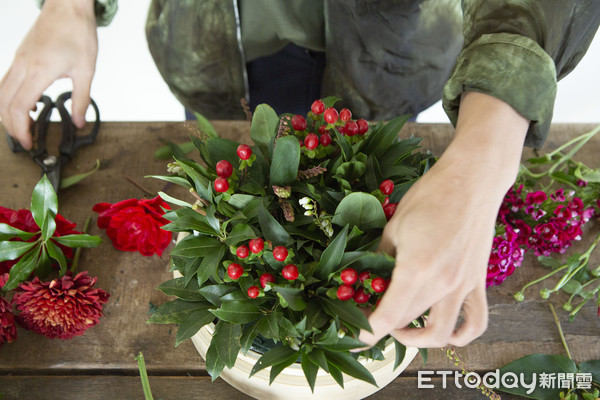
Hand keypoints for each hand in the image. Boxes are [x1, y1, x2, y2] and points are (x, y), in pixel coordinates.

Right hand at [0, 0, 97, 149]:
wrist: (68, 6)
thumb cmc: (78, 33)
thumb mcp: (86, 70)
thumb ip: (82, 99)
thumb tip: (80, 122)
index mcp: (39, 71)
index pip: (20, 108)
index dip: (21, 129)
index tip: (28, 144)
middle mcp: (23, 66)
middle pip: (4, 104)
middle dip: (11, 127)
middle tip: (25, 141)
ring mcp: (18, 60)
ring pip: (1, 93)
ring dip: (8, 113)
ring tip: (24, 127)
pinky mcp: (20, 56)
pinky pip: (6, 81)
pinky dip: (10, 98)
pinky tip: (28, 105)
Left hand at [359, 92, 528, 347]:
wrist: (472, 181)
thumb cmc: (429, 196)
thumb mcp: (394, 226)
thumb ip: (380, 258)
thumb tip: (367, 278)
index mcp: (415, 269)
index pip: (387, 317)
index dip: (367, 332)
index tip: (355, 336)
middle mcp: (442, 285)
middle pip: (407, 322)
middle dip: (383, 326)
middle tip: (369, 313)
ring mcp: (464, 286)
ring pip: (440, 332)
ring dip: (418, 339)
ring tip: (402, 329)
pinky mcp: (478, 282)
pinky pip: (475, 322)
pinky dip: (460, 335)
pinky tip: (445, 332)